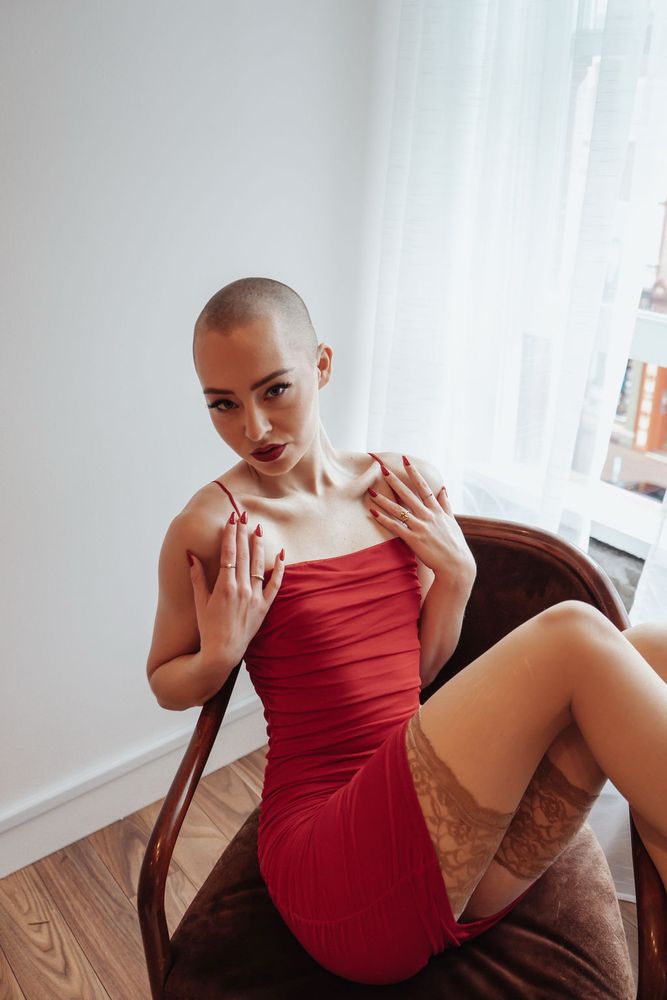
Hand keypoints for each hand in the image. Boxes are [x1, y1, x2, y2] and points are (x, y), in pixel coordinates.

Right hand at [187, 512, 285, 670]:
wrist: (222, 652)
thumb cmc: (208, 628)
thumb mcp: (199, 602)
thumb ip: (197, 577)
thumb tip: (190, 554)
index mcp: (224, 587)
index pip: (228, 553)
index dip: (230, 535)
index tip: (231, 520)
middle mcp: (241, 589)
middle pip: (243, 555)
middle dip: (243, 534)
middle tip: (243, 516)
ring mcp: (255, 597)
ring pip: (259, 565)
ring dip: (259, 545)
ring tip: (258, 529)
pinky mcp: (264, 606)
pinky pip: (275, 584)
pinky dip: (280, 568)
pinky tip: (281, 554)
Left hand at [368, 457, 475, 580]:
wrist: (456, 565)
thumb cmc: (455, 545)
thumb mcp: (452, 521)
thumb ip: (446, 504)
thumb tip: (444, 488)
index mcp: (437, 511)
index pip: (424, 488)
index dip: (414, 473)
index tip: (406, 461)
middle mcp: (428, 516)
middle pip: (408, 495)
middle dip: (395, 481)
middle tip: (383, 468)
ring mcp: (420, 527)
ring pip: (398, 510)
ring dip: (384, 500)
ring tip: (371, 491)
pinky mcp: (414, 539)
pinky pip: (395, 527)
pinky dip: (384, 520)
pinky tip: (373, 513)